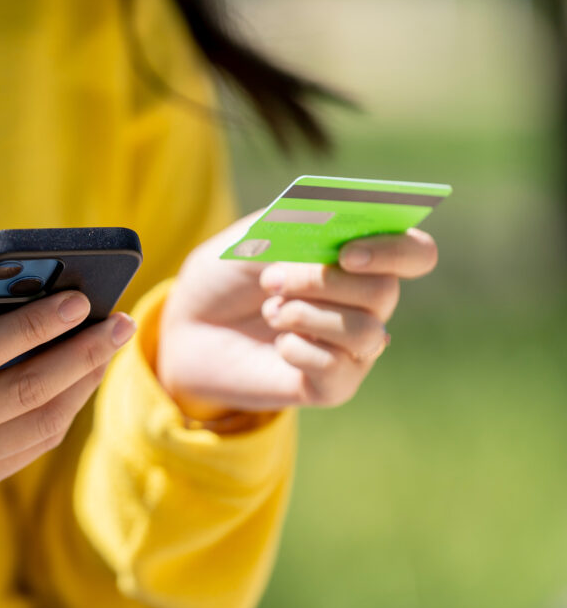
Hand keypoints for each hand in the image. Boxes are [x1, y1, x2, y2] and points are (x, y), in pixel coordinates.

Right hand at [0, 266, 135, 552]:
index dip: (34, 325)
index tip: (77, 298)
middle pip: (22, 393)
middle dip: (80, 353)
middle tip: (117, 321)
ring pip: (36, 427)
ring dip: (81, 384)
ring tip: (107, 347)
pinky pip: (27, 449)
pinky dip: (61, 414)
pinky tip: (79, 381)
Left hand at [157, 211, 437, 415]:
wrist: (189, 326)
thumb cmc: (227, 274)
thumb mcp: (253, 236)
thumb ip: (297, 222)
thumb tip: (340, 224)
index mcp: (360, 257)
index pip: (416, 253)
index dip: (394, 251)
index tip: (347, 252)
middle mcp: (367, 303)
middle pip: (386, 293)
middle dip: (321, 282)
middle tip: (270, 281)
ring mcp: (353, 347)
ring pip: (366, 332)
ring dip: (307, 316)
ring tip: (271, 311)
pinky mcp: (333, 385)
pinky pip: (339, 368)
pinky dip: (299, 350)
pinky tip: (278, 345)